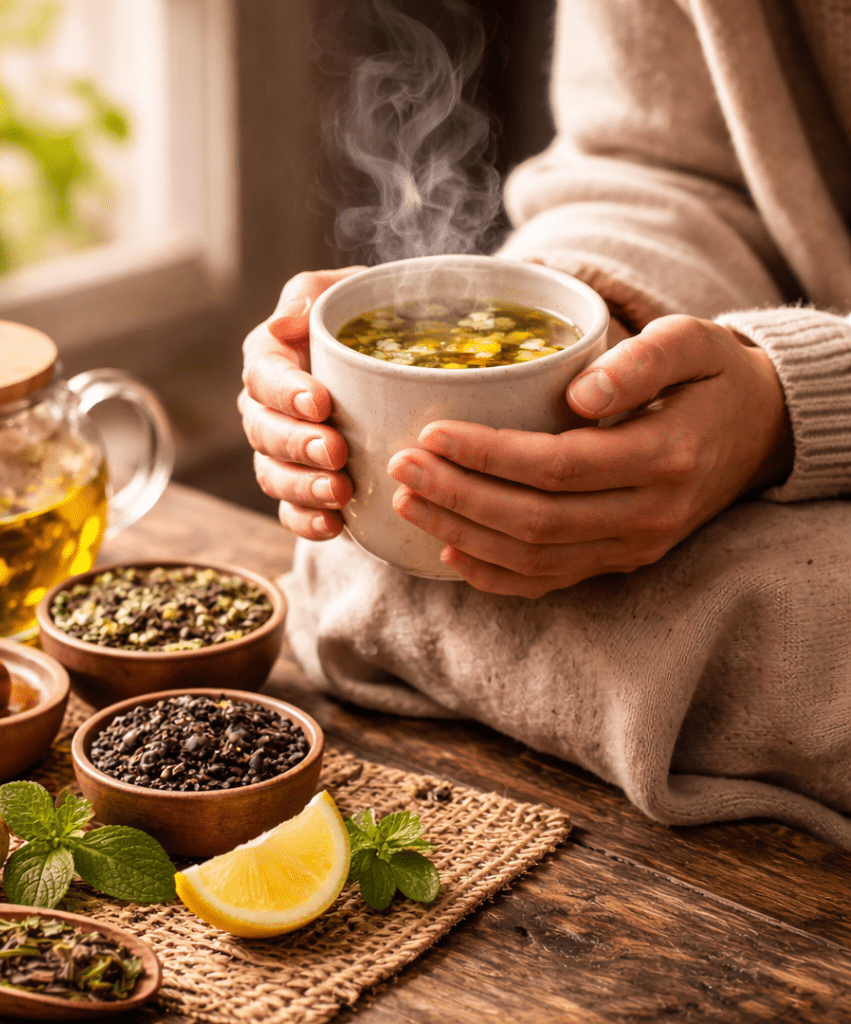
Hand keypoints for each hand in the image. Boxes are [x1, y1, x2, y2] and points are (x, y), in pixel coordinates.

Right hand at [238, 268, 363, 538]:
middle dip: (296, 444)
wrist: (406, 371)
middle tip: (336, 451)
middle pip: (263, 431)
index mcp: (272, 359)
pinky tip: (336, 525)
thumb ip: (313, 294)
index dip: (285, 391)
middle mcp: (268, 409)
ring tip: (340, 491)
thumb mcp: (349, 293)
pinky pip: (291, 513)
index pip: (263, 374)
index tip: (321, 402)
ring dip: (303, 486)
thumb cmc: (374, 323)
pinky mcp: (302, 491)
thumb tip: (285, 321)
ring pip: (273, 475)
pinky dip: (309, 522)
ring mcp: (282, 454)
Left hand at [386, 314, 793, 596]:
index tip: (431, 433)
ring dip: (463, 535)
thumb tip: (579, 393)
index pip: (558, 466)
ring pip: (534, 559)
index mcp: (664, 457)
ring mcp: (633, 548)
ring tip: (408, 504)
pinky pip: (549, 582)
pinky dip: (494, 575)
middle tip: (400, 469)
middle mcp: (648, 516)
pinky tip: (448, 551)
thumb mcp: (694, 343)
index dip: (488, 454)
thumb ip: (641, 361)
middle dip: (458, 497)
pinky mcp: (620, 562)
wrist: (759, 434)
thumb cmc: (713, 379)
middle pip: (534, 521)